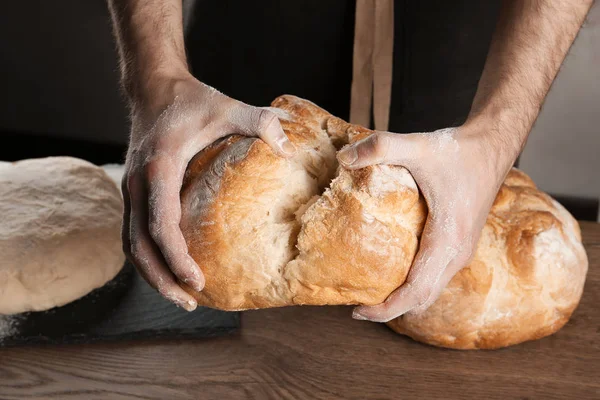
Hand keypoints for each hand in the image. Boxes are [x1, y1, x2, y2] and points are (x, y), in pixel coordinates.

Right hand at [122, 74, 295, 309]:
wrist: (153, 88)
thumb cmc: (190, 101)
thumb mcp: (226, 106)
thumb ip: (258, 121)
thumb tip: (287, 146)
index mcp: (158, 167)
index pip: (161, 226)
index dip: (176, 259)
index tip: (198, 282)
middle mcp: (137, 184)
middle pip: (139, 246)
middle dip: (162, 280)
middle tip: (190, 304)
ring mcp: (130, 190)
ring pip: (131, 244)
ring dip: (152, 274)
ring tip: (181, 296)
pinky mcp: (133, 192)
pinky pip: (134, 233)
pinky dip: (149, 257)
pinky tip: (171, 269)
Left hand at [338, 121, 518, 321]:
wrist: (492, 145)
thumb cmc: (459, 150)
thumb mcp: (417, 145)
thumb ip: (380, 147)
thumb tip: (343, 157)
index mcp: (448, 239)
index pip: (416, 291)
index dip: (387, 308)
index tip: (358, 312)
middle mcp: (458, 252)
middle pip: (423, 298)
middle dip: (390, 309)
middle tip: (357, 308)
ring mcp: (461, 250)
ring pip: (431, 290)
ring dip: (403, 298)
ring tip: (370, 293)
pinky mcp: (460, 244)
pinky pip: (435, 276)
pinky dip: (414, 284)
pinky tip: (392, 271)